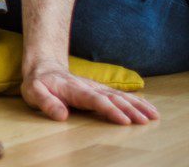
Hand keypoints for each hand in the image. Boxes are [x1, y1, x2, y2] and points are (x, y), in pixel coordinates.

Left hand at [21, 61, 159, 124]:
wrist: (44, 68)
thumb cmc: (39, 84)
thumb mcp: (34, 93)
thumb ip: (47, 103)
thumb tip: (62, 116)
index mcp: (75, 90)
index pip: (95, 100)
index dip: (110, 110)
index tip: (124, 120)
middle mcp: (90, 87)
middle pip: (113, 98)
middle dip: (130, 110)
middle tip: (146, 121)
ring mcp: (97, 88)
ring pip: (121, 96)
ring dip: (138, 105)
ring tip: (154, 115)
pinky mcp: (101, 91)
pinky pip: (121, 96)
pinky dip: (136, 102)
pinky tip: (149, 109)